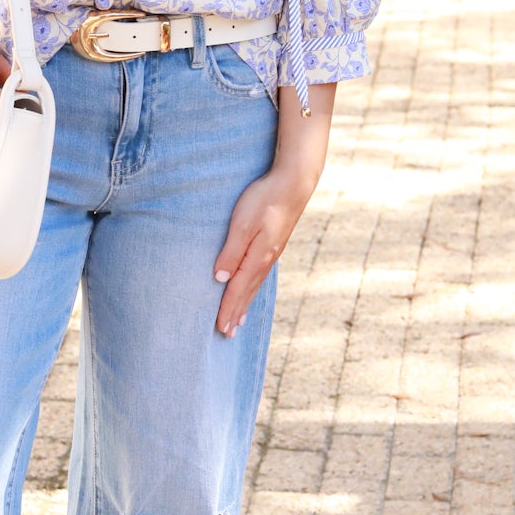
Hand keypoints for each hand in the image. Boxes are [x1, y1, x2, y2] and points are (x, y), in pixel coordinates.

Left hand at [213, 82, 336, 334]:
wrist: (295, 182)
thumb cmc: (265, 199)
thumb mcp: (242, 224)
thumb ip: (231, 252)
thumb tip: (220, 279)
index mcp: (257, 258)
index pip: (237, 290)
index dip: (227, 309)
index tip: (220, 328)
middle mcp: (266, 260)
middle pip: (247, 292)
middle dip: (237, 312)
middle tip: (228, 333)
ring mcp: (272, 252)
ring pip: (255, 284)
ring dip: (245, 303)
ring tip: (239, 319)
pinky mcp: (275, 243)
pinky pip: (261, 273)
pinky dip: (253, 287)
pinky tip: (251, 286)